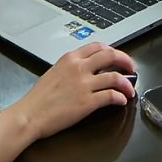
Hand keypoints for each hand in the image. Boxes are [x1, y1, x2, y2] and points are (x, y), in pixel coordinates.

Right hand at [17, 43, 137, 138]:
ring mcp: (84, 85)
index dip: (113, 51)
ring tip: (130, 90)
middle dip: (126, 61)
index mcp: (70, 58)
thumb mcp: (54, 72)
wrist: (29, 115)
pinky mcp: (87, 102)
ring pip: (115, 77)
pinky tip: (121, 101)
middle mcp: (79, 68)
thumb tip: (85, 70)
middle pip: (111, 56)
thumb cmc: (37, 98)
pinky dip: (120, 97)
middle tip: (132, 68)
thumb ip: (71, 68)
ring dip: (127, 83)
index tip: (118, 57)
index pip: (98, 46)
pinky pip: (110, 96)